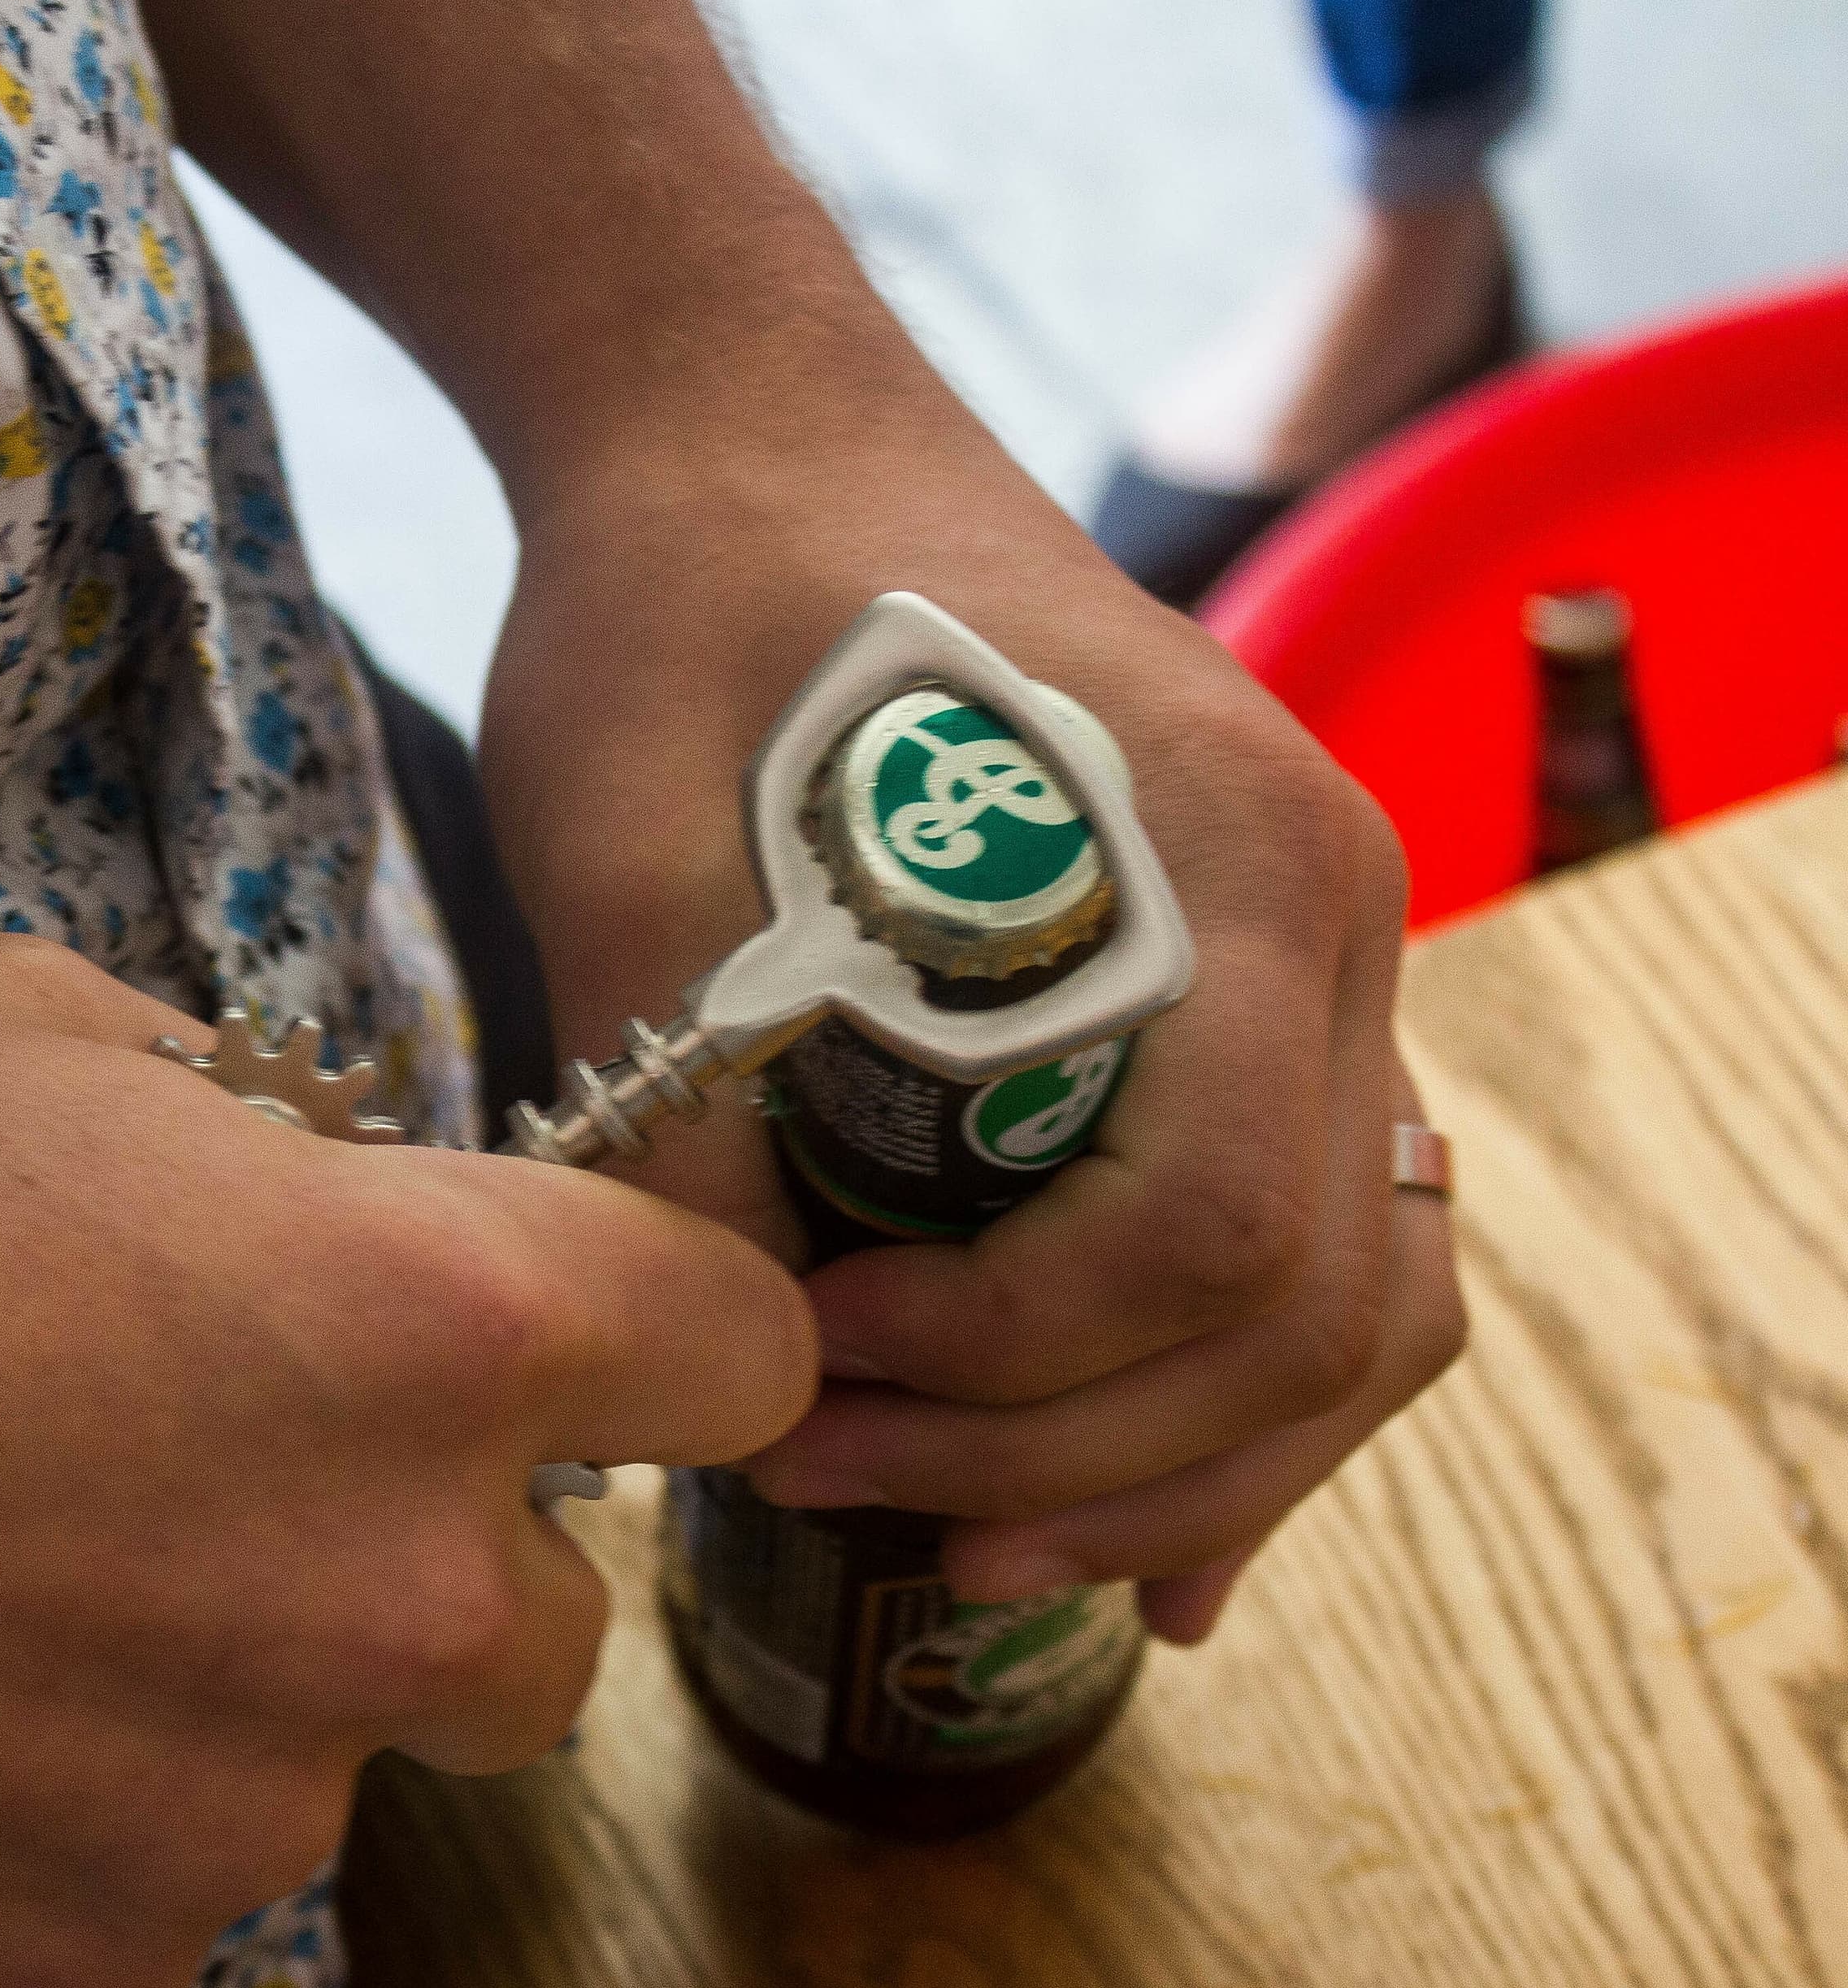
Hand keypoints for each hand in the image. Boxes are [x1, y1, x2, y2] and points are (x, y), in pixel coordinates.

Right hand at [0, 936, 814, 1987]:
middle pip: (550, 1609)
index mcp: (415, 1327)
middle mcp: (387, 1593)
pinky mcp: (88, 1966)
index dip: (684, 1332)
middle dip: (427, 1543)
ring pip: (337, 1755)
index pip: (739, 1354)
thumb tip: (304, 1193)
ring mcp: (245, 1814)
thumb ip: (237, 1126)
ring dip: (231, 1682)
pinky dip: (72, 1814)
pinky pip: (154, 1883)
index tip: (600, 1338)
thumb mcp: (12, 1035)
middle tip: (198, 1473)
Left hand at [478, 409, 1463, 1648]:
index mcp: (1224, 860)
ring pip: (1358, 1299)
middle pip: (1310, 1301)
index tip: (813, 1368)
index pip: (1212, 1225)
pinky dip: (1242, 1397)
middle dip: (1086, 1458)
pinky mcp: (1249, 989)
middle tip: (853, 1497)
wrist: (742, 431)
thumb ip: (679, 1081)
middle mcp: (1331, 915)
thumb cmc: (686, 590)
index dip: (1019, 1364)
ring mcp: (1316, 955)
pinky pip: (1323, 1239)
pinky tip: (1140, 1523)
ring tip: (978, 1556)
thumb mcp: (629, 830)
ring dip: (1181, 1462)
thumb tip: (729, 1355)